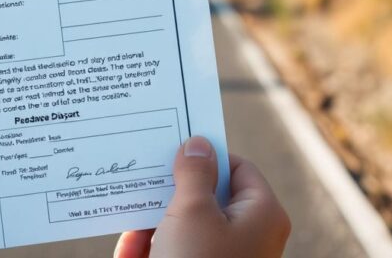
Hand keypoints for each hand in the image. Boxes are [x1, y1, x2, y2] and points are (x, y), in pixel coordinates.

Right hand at [114, 137, 290, 257]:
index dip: (205, 156)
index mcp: (262, 213)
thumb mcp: (192, 211)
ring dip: (152, 225)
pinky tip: (130, 253)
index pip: (237, 167)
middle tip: (143, 177)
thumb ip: (193, 172)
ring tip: (130, 225)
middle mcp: (248, 235)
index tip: (172, 147)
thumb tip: (198, 144)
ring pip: (183, 227)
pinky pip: (173, 252)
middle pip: (206, 197)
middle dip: (169, 194)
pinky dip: (150, 251)